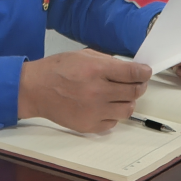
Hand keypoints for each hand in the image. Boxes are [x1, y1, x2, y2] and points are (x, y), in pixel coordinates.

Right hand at [18, 50, 150, 133]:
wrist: (35, 89)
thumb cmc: (57, 69)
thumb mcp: (82, 55)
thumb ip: (107, 61)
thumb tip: (129, 68)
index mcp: (96, 69)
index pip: (132, 73)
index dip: (143, 72)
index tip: (145, 72)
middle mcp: (97, 91)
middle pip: (134, 92)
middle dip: (138, 85)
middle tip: (135, 83)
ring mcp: (94, 111)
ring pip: (127, 109)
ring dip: (127, 101)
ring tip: (118, 95)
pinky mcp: (89, 126)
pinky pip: (113, 122)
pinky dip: (112, 114)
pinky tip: (103, 105)